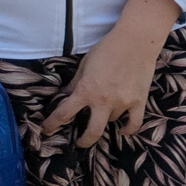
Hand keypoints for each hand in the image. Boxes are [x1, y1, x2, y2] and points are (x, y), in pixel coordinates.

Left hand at [43, 0, 177, 147]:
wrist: (135, 42)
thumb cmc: (107, 49)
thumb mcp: (84, 65)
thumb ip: (76, 83)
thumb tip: (67, 96)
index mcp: (86, 90)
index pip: (64, 113)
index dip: (52, 124)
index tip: (46, 131)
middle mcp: (103, 101)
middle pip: (92, 131)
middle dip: (84, 140)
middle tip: (79, 143)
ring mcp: (123, 103)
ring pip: (112, 121)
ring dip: (106, 118)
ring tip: (105, 111)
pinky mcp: (139, 102)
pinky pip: (134, 123)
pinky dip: (128, 129)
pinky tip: (123, 130)